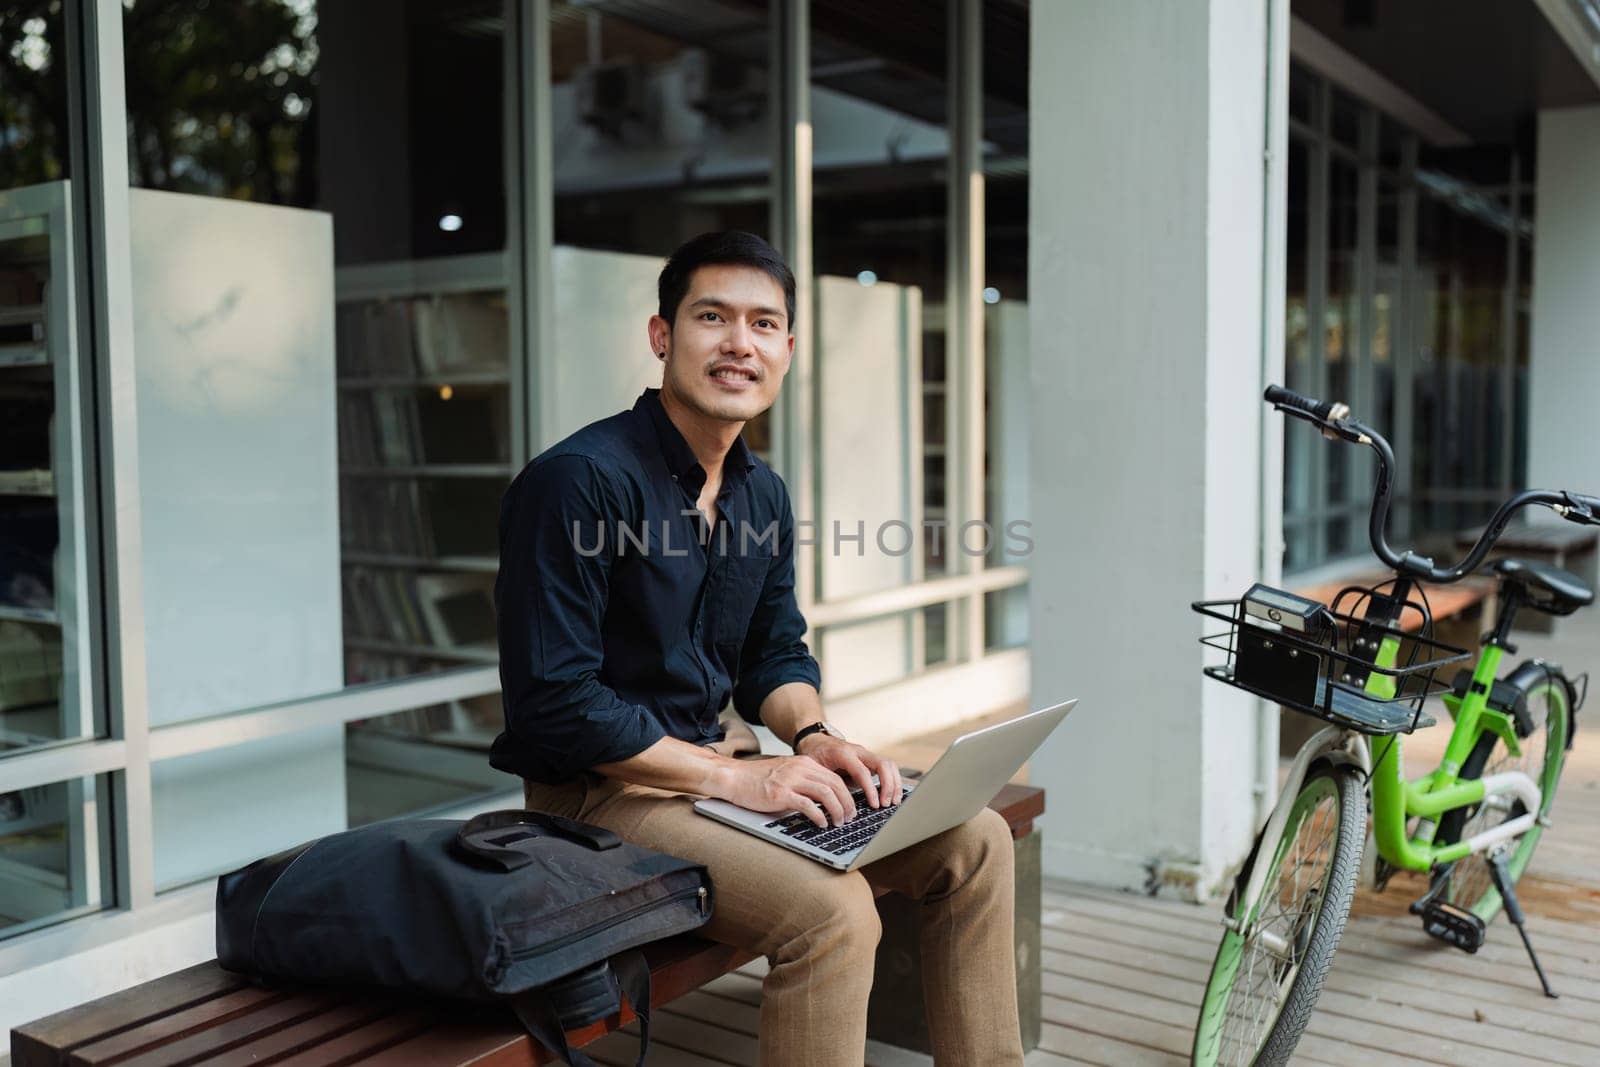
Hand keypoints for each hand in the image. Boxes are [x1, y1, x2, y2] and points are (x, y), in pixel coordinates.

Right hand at [723, 754, 856, 827]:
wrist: (733, 777)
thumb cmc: (756, 779)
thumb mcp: (785, 773)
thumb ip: (802, 781)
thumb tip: (821, 798)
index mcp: (803, 763)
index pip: (834, 777)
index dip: (847, 794)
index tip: (850, 807)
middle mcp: (800, 768)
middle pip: (835, 784)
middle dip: (847, 803)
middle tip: (850, 818)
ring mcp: (790, 780)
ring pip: (826, 793)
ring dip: (837, 810)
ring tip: (839, 823)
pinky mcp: (780, 794)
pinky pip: (808, 805)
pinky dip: (819, 816)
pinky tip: (822, 824)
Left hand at [793, 734, 902, 811]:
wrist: (816, 741)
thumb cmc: (814, 756)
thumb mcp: (815, 769)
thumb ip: (825, 784)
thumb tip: (832, 805)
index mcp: (843, 753)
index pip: (863, 771)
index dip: (871, 789)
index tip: (875, 805)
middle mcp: (858, 751)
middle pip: (882, 764)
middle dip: (888, 786)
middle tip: (886, 804)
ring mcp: (866, 754)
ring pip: (889, 764)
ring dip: (894, 784)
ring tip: (894, 802)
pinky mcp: (870, 759)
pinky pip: (887, 767)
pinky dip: (893, 780)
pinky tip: (893, 795)